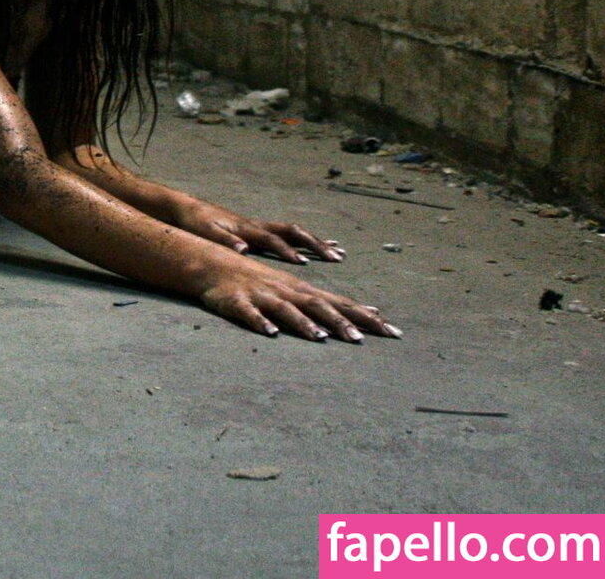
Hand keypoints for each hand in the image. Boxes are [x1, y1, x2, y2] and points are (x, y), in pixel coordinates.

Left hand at [170, 200, 344, 263]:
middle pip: (293, 232)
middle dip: (314, 244)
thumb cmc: (197, 222)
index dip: (287, 250)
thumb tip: (244, 250)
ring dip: (316, 243)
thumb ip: (224, 241)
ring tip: (338, 253)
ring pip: (295, 233)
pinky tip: (319, 248)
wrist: (189, 208)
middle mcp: (258, 227)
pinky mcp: (260, 231)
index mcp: (247, 229)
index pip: (272, 239)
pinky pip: (289, 235)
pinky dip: (306, 242)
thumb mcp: (206, 232)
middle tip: (336, 256)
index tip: (303, 262)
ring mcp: (261, 228)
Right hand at [197, 256, 400, 341]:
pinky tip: (270, 333)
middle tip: (360, 340)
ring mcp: (261, 296)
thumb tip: (366, 313)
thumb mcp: (291, 289)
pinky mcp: (237, 302)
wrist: (212, 263)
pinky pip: (248, 313)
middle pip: (317, 306)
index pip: (340, 303)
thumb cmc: (257, 281)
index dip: (365, 316)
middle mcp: (285, 291)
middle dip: (338, 322)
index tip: (392, 331)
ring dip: (302, 322)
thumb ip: (324, 302)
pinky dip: (259, 322)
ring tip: (319, 337)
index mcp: (300, 290)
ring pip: (285, 309)